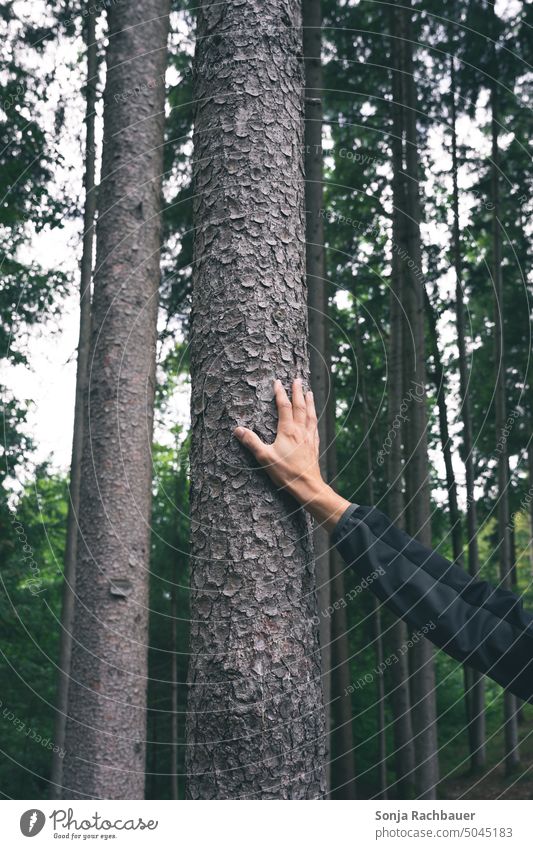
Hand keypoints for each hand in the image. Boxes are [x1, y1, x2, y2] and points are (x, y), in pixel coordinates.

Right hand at [233, 378, 351, 531]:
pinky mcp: (314, 445)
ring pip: (310, 414)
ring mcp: (309, 437)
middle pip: (300, 406)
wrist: (307, 485)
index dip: (280, 393)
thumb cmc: (286, 472)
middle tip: (297, 379)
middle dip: (297, 391)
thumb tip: (237, 429)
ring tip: (309, 392)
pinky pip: (315, 425)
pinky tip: (314, 416)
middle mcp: (300, 430)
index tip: (277, 382)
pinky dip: (314, 417)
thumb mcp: (265, 457)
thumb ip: (251, 442)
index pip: (284, 406)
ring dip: (309, 401)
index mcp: (288, 430)